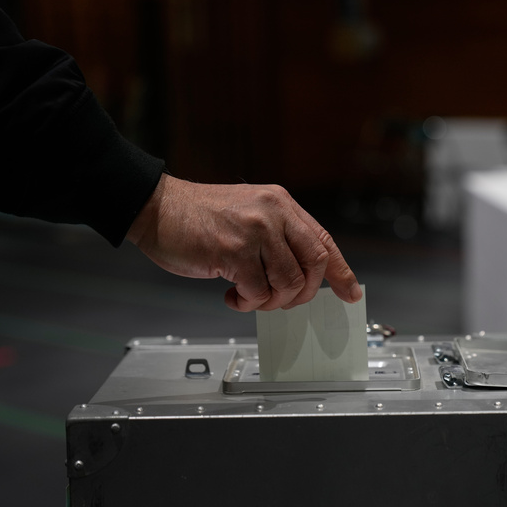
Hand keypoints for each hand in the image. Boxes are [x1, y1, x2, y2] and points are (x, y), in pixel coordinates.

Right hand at [126, 174, 361, 310]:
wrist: (155, 208)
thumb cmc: (199, 217)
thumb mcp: (249, 215)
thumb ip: (278, 238)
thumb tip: (303, 277)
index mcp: (281, 204)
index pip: (323, 240)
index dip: (340, 271)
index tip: (351, 293)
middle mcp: (273, 213)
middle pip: (314, 265)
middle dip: (302, 294)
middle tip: (280, 301)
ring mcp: (254, 231)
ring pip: (288, 283)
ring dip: (270, 301)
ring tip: (248, 296)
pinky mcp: (233, 251)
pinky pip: (258, 292)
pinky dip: (247, 303)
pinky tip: (231, 295)